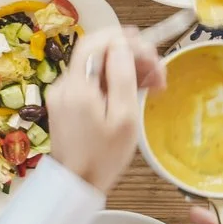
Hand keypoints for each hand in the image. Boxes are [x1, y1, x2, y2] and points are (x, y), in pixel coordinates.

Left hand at [42, 27, 164, 194]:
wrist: (76, 185)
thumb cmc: (103, 157)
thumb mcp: (123, 118)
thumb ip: (122, 77)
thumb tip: (122, 46)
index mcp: (78, 86)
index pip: (96, 42)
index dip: (123, 38)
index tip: (149, 48)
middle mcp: (65, 85)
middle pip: (98, 53)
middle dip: (130, 55)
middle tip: (158, 71)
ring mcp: (63, 95)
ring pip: (97, 68)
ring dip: (125, 69)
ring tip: (154, 84)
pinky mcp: (66, 105)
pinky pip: (92, 83)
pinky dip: (113, 83)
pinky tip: (134, 92)